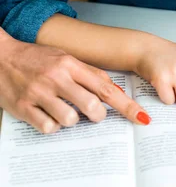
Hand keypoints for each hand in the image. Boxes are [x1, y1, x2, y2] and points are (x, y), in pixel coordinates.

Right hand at [0, 33, 150, 132]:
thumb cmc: (36, 59)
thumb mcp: (64, 59)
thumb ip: (89, 74)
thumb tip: (115, 91)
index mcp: (70, 64)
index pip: (106, 87)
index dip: (126, 105)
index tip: (141, 117)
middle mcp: (56, 77)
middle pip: (91, 106)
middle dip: (97, 116)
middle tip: (92, 114)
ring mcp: (39, 92)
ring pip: (70, 120)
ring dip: (72, 121)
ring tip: (63, 111)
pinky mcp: (23, 107)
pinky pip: (48, 127)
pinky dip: (52, 126)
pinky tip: (47, 116)